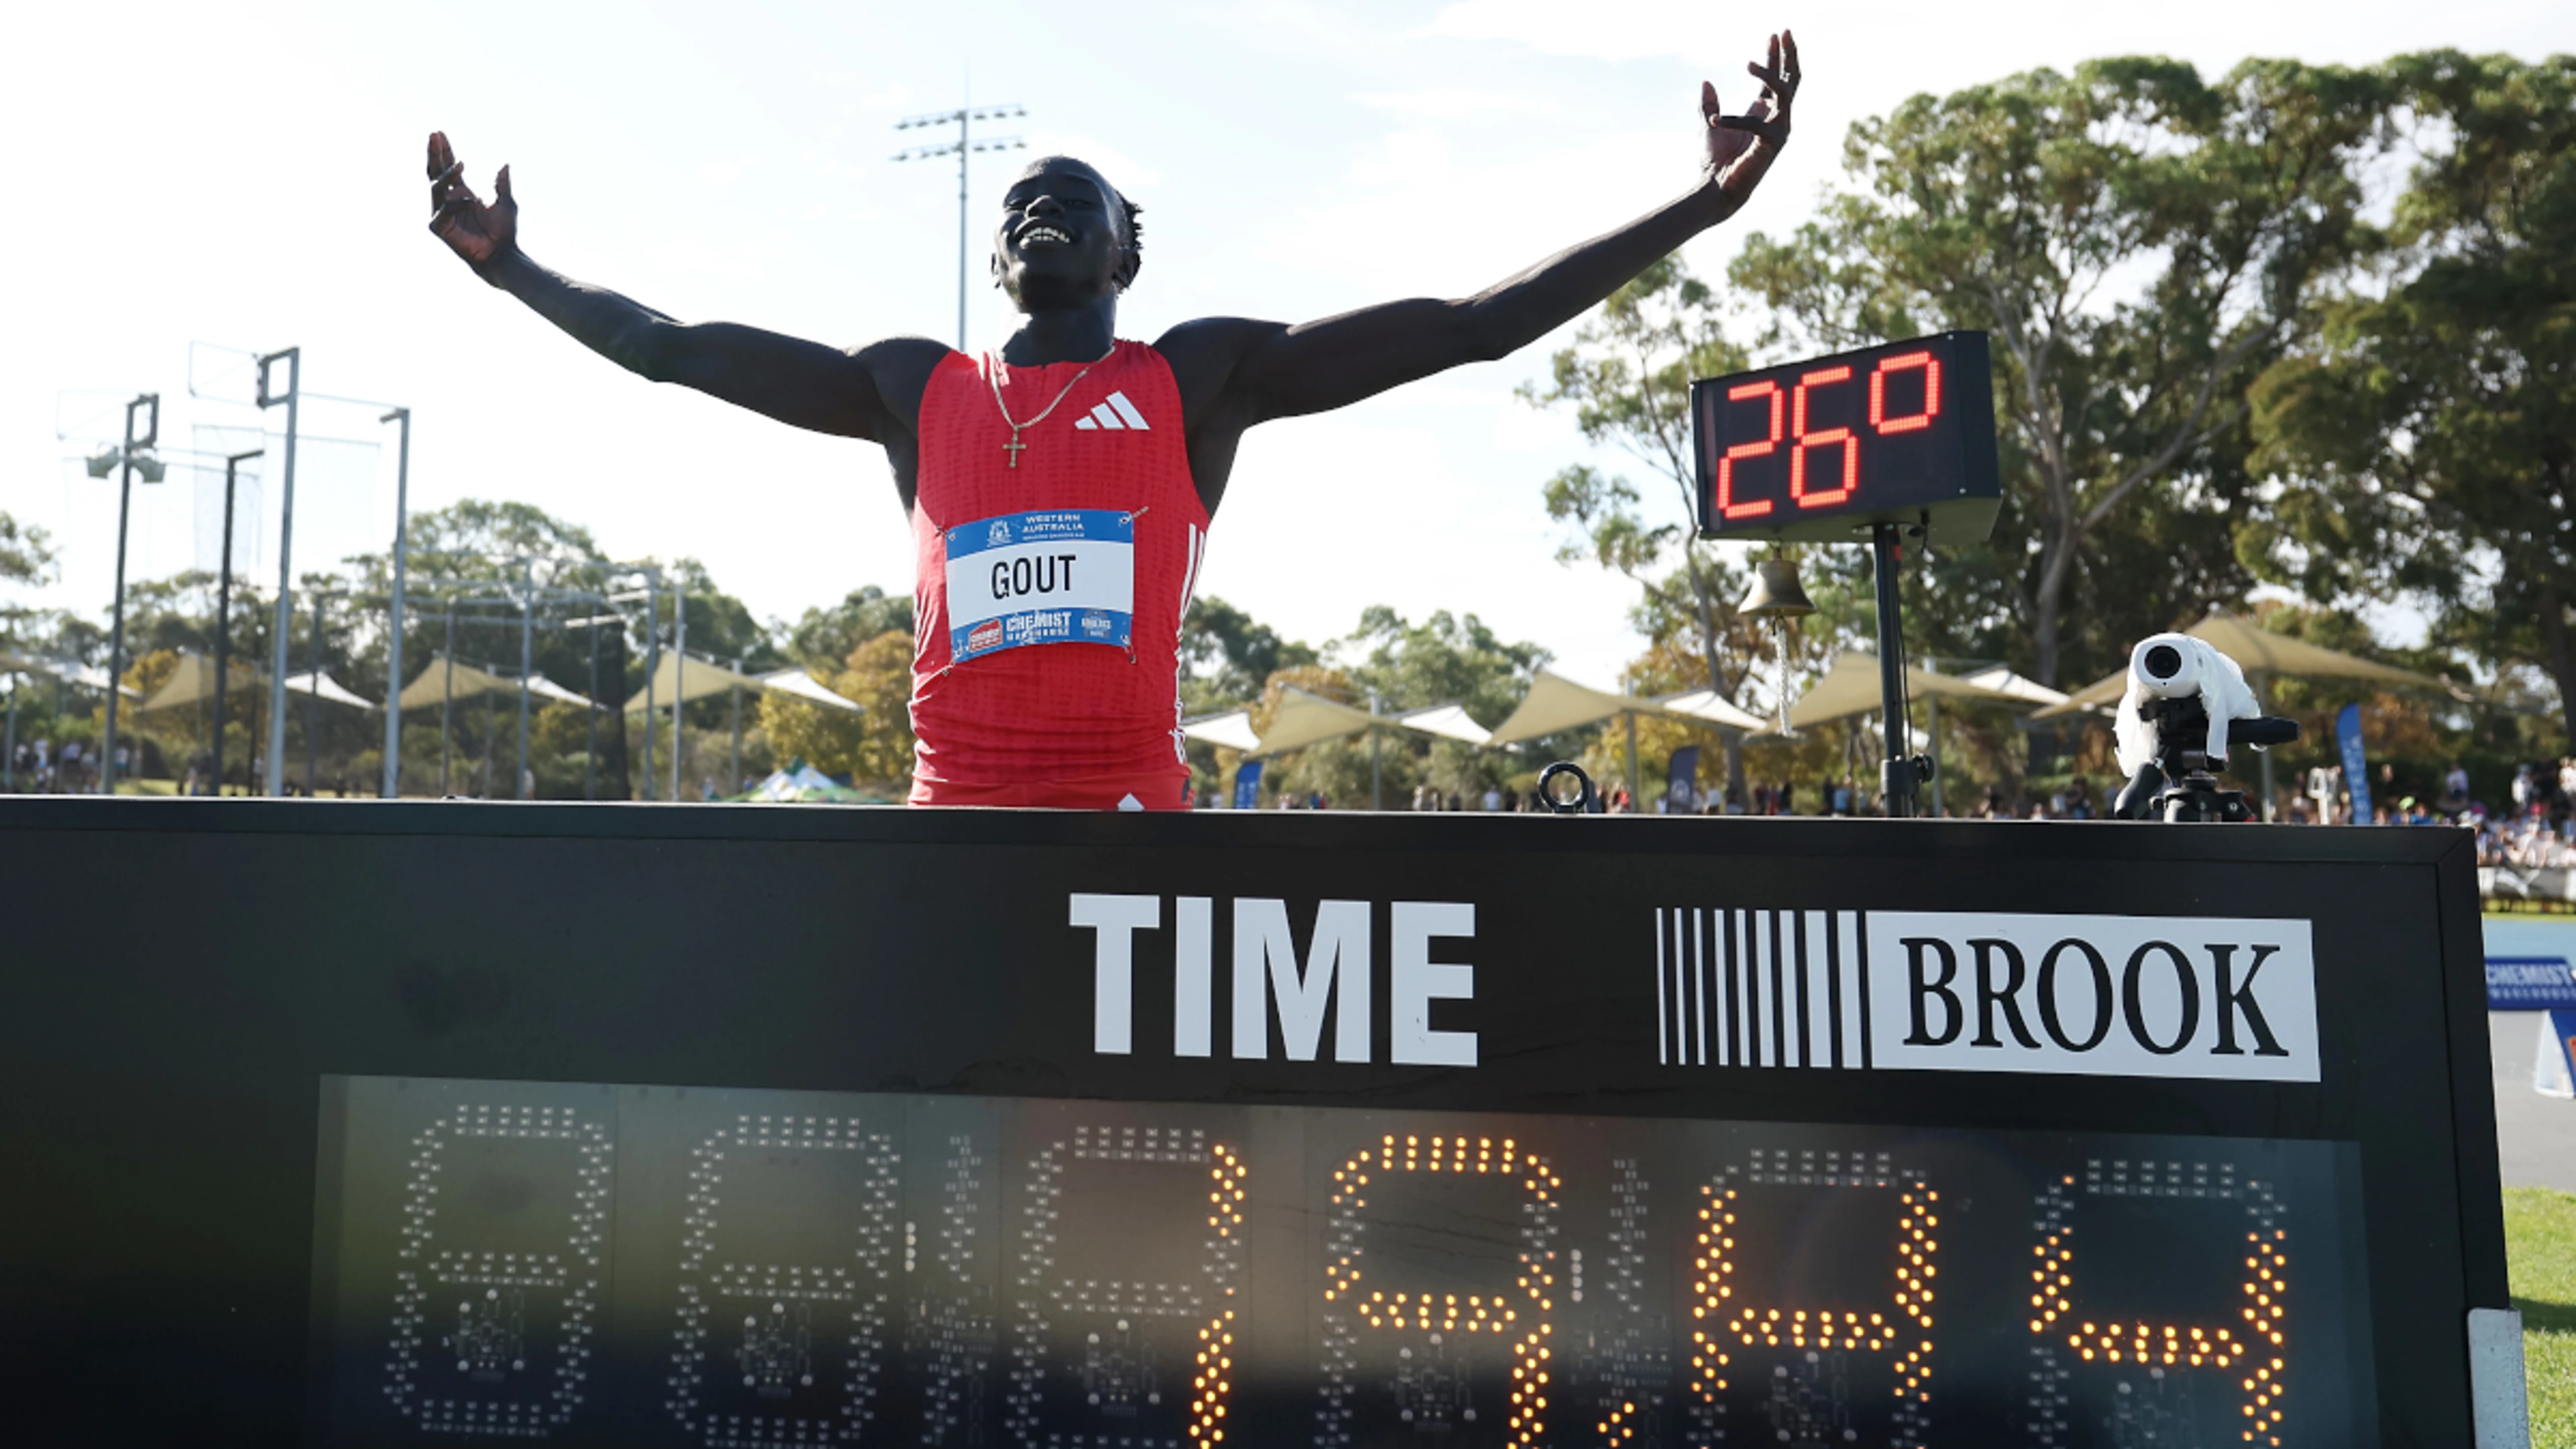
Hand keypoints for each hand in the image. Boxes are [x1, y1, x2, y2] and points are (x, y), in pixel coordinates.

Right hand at [426, 130, 518, 273]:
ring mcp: (442, 214)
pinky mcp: (440, 228)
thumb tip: (505, 165)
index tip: (440, 133)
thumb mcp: (507, 203)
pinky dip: (456, 204)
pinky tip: (471, 200)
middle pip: (435, 173)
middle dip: (435, 154)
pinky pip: (443, 211)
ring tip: (462, 165)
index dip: (445, 152)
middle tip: (435, 135)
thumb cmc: (504, 233)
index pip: (449, 169)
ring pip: (437, 188)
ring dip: (447, 175)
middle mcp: (449, 201)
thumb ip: (502, 185)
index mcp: (462, 194)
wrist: (502, 255)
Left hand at [1700, 30, 1798, 220]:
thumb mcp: (1708, 124)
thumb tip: (1706, 82)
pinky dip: (1733, 120)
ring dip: (1769, 74)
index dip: (1776, 56)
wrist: (1716, 189)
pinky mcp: (1773, 143)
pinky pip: (1757, 122)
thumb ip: (1709, 104)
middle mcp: (1776, 118)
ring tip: (1748, 63)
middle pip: (1791, 79)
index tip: (1775, 33)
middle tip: (1785, 32)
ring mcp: (1779, 130)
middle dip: (1789, 54)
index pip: (1775, 78)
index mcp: (1763, 111)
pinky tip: (1715, 122)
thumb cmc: (1715, 161)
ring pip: (1784, 92)